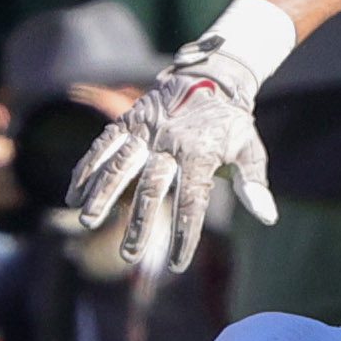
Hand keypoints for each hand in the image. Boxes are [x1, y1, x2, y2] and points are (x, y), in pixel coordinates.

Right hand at [69, 49, 274, 272]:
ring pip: (120, 164)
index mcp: (200, 154)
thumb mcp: (249, 147)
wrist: (210, 77)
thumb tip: (267, 217)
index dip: (185, 233)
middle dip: (139, 223)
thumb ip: (253, 182)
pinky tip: (73, 194)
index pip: (191, 201)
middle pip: (151, 187)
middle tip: (130, 256)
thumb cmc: (229, 122)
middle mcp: (169, 143)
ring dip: (102, 193)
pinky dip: (87, 167)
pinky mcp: (128, 121)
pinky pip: (104, 144)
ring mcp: (146, 131)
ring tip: (87, 220)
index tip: (177, 263)